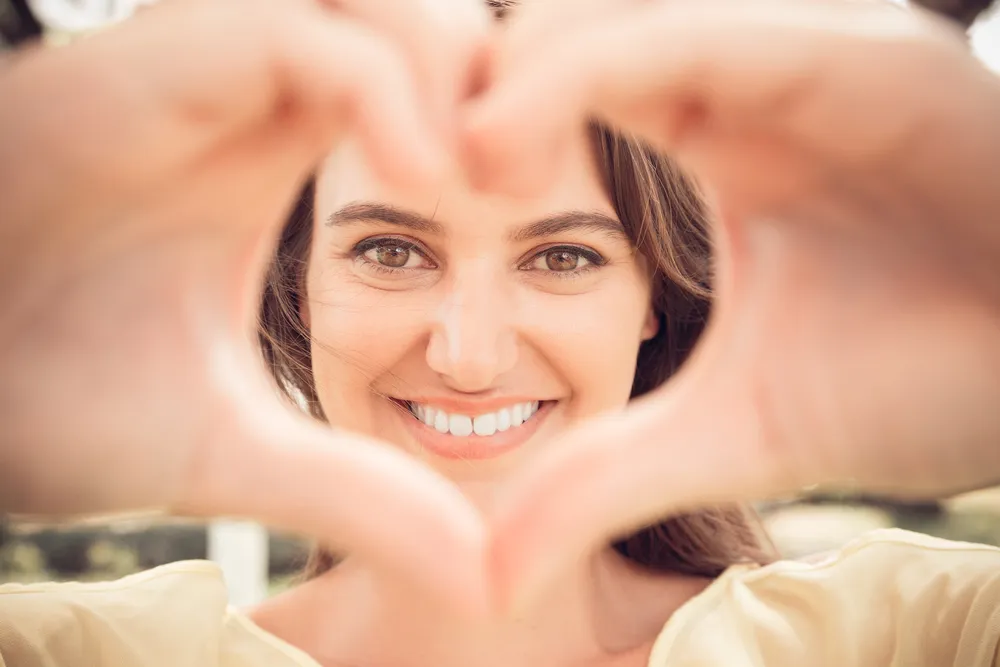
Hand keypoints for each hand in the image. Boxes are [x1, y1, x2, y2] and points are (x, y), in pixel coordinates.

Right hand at [0, 0, 489, 609]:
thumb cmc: (49, 403)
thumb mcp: (234, 451)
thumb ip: (358, 492)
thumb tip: (480, 576)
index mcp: (272, 150)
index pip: (422, 70)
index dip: (499, 114)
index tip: (537, 200)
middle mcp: (243, 93)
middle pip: (413, 6)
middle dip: (490, 73)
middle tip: (523, 179)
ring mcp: (193, 70)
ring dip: (446, 68)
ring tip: (477, 183)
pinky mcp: (141, 71)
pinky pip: (292, 29)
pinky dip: (381, 89)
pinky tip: (424, 182)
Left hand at [464, 0, 999, 607]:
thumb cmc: (932, 378)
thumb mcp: (733, 429)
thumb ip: (606, 474)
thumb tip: (488, 573)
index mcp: (724, 132)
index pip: (569, 83)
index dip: (480, 127)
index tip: (411, 195)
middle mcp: (759, 71)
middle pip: (575, 27)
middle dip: (482, 87)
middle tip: (407, 171)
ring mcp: (812, 53)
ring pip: (620, 17)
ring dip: (519, 78)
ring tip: (457, 169)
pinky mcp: (866, 60)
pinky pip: (700, 37)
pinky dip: (590, 75)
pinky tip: (507, 150)